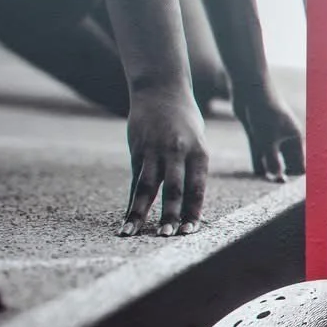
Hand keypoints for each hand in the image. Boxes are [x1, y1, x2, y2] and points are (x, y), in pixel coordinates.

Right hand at [122, 90, 207, 236]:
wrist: (160, 89)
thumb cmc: (185, 121)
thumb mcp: (197, 142)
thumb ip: (193, 169)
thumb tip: (189, 202)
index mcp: (199, 153)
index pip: (197, 188)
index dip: (193, 211)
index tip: (189, 232)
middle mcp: (177, 153)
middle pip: (174, 189)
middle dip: (170, 214)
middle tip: (167, 236)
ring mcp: (154, 151)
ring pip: (147, 186)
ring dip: (139, 212)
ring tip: (131, 232)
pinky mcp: (137, 150)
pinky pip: (134, 181)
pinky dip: (131, 201)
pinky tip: (127, 218)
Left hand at [235, 90, 304, 181]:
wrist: (250, 88)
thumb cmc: (263, 112)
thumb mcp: (267, 139)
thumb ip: (272, 160)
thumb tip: (277, 177)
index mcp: (295, 138)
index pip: (300, 164)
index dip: (296, 178)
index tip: (289, 191)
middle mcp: (285, 138)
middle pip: (288, 162)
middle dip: (283, 175)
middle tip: (276, 190)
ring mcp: (271, 135)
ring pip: (272, 157)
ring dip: (269, 170)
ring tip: (265, 186)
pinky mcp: (257, 133)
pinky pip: (260, 152)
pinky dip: (259, 162)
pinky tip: (256, 174)